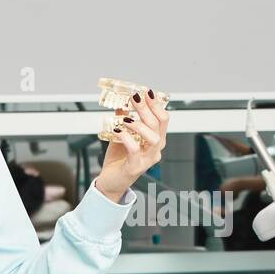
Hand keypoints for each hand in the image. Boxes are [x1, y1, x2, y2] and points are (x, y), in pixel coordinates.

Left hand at [95, 88, 168, 202]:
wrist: (111, 182)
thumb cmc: (119, 160)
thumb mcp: (122, 135)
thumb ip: (124, 121)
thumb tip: (121, 103)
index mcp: (155, 140)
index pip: (163, 119)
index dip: (156, 104)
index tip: (146, 92)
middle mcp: (155, 150)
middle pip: (158, 125)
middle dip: (146, 108)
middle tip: (135, 97)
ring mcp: (148, 159)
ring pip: (152, 137)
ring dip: (139, 124)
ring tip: (126, 118)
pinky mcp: (136, 167)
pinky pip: (135, 150)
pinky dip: (126, 138)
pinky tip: (117, 131)